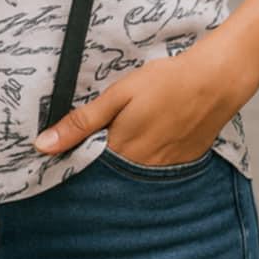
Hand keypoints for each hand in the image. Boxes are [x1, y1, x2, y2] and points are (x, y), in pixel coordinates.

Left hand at [31, 33, 255, 165]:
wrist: (215, 82)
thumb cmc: (165, 82)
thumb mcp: (117, 95)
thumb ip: (80, 122)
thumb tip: (43, 145)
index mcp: (120, 152)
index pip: (85, 169)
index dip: (73, 158)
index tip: (63, 151)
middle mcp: (140, 170)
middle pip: (108, 176)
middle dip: (98, 164)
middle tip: (101, 136)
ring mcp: (164, 171)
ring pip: (132, 174)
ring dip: (123, 162)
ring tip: (129, 134)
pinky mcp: (181, 165)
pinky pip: (155, 171)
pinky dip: (146, 160)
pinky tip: (151, 138)